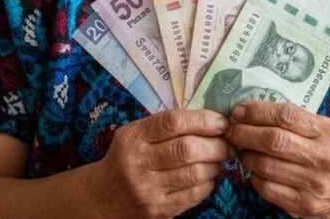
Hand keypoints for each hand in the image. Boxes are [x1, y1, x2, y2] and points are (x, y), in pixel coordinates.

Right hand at [92, 109, 234, 218]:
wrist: (102, 197)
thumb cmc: (127, 158)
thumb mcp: (136, 134)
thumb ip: (166, 126)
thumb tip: (212, 119)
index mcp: (133, 137)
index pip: (173, 122)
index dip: (203, 120)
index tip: (221, 122)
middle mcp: (137, 162)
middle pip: (187, 149)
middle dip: (216, 144)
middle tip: (228, 143)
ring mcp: (147, 189)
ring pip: (194, 173)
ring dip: (215, 164)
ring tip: (219, 159)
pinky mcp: (157, 210)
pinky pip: (193, 195)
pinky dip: (208, 183)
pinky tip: (208, 177)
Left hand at [226, 101, 329, 217]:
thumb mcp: (327, 130)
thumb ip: (298, 120)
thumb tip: (253, 111)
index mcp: (328, 133)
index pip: (286, 116)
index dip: (257, 111)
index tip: (239, 111)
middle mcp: (323, 158)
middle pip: (273, 141)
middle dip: (244, 133)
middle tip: (232, 131)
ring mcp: (313, 184)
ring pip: (266, 166)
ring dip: (247, 155)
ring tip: (242, 149)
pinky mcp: (303, 205)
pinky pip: (267, 188)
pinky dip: (255, 177)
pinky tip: (255, 169)